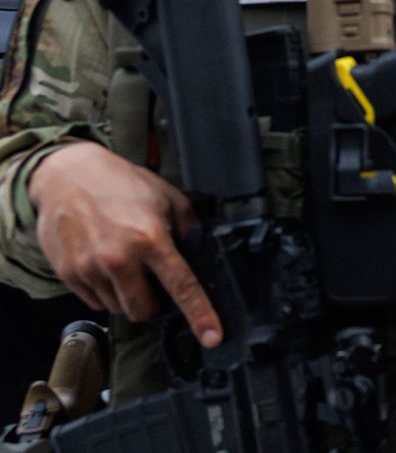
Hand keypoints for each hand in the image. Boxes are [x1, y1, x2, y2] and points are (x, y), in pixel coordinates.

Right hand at [29, 142, 220, 346]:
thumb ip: (188, 228)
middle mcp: (118, 259)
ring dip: (127, 296)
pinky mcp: (68, 274)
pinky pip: (94, 302)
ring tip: (126, 265)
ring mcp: (89, 269)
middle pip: (144, 310)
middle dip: (154, 304)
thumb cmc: (119, 183)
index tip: (211, 337)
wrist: (66, 175)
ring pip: (118, 308)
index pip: (182, 286)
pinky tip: (105, 265)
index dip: (200, 315)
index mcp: (150, 239)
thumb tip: (202, 253)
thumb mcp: (167, 197)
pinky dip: (105, 292)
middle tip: (153, 282)